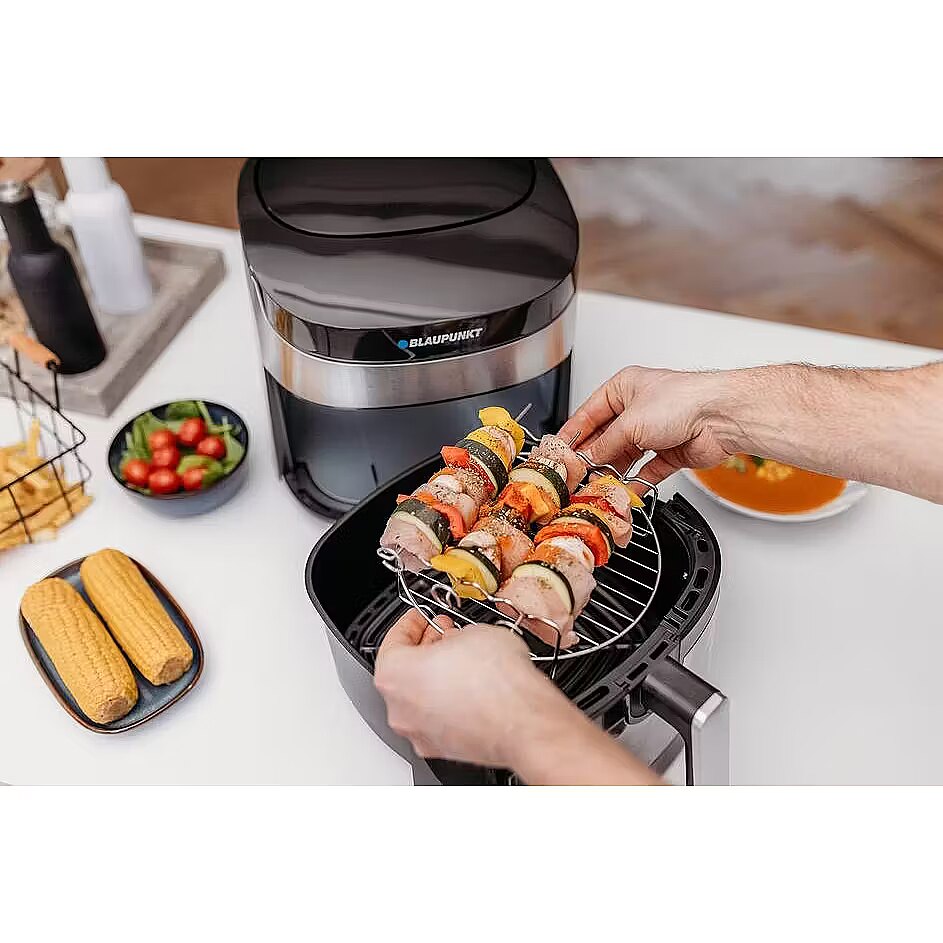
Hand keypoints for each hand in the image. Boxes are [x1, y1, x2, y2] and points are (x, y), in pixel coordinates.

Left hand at [374, 610, 661, 783]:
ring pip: (420, 698)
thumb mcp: (472, 632)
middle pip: (404, 671)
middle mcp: (400, 709)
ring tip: (463, 659)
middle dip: (426, 648)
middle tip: (444, 634)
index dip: (412, 622)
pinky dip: (449, 702)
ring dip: (437, 676)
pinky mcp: (443, 749)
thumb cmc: (497, 682)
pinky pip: (438, 718)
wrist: (524, 721)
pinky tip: (472, 687)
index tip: (422, 617)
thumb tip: (455, 640)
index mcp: (395, 675)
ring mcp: (420, 733)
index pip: (394, 640)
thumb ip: (452, 635)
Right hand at [559, 366, 734, 483]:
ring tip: (598, 485)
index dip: (574, 433)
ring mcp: (655, 431)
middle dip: (593, 456)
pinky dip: (634, 482)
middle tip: (578, 472)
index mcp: (625, 388)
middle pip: (606, 437)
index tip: (561, 451)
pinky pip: (645, 471)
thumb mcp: (630, 422)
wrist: (721, 417)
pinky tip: (623, 491)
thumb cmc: (683, 401)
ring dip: (612, 471)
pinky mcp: (669, 452)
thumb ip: (605, 444)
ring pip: (625, 456)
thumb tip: (587, 457)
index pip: (589, 413)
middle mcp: (639, 408)